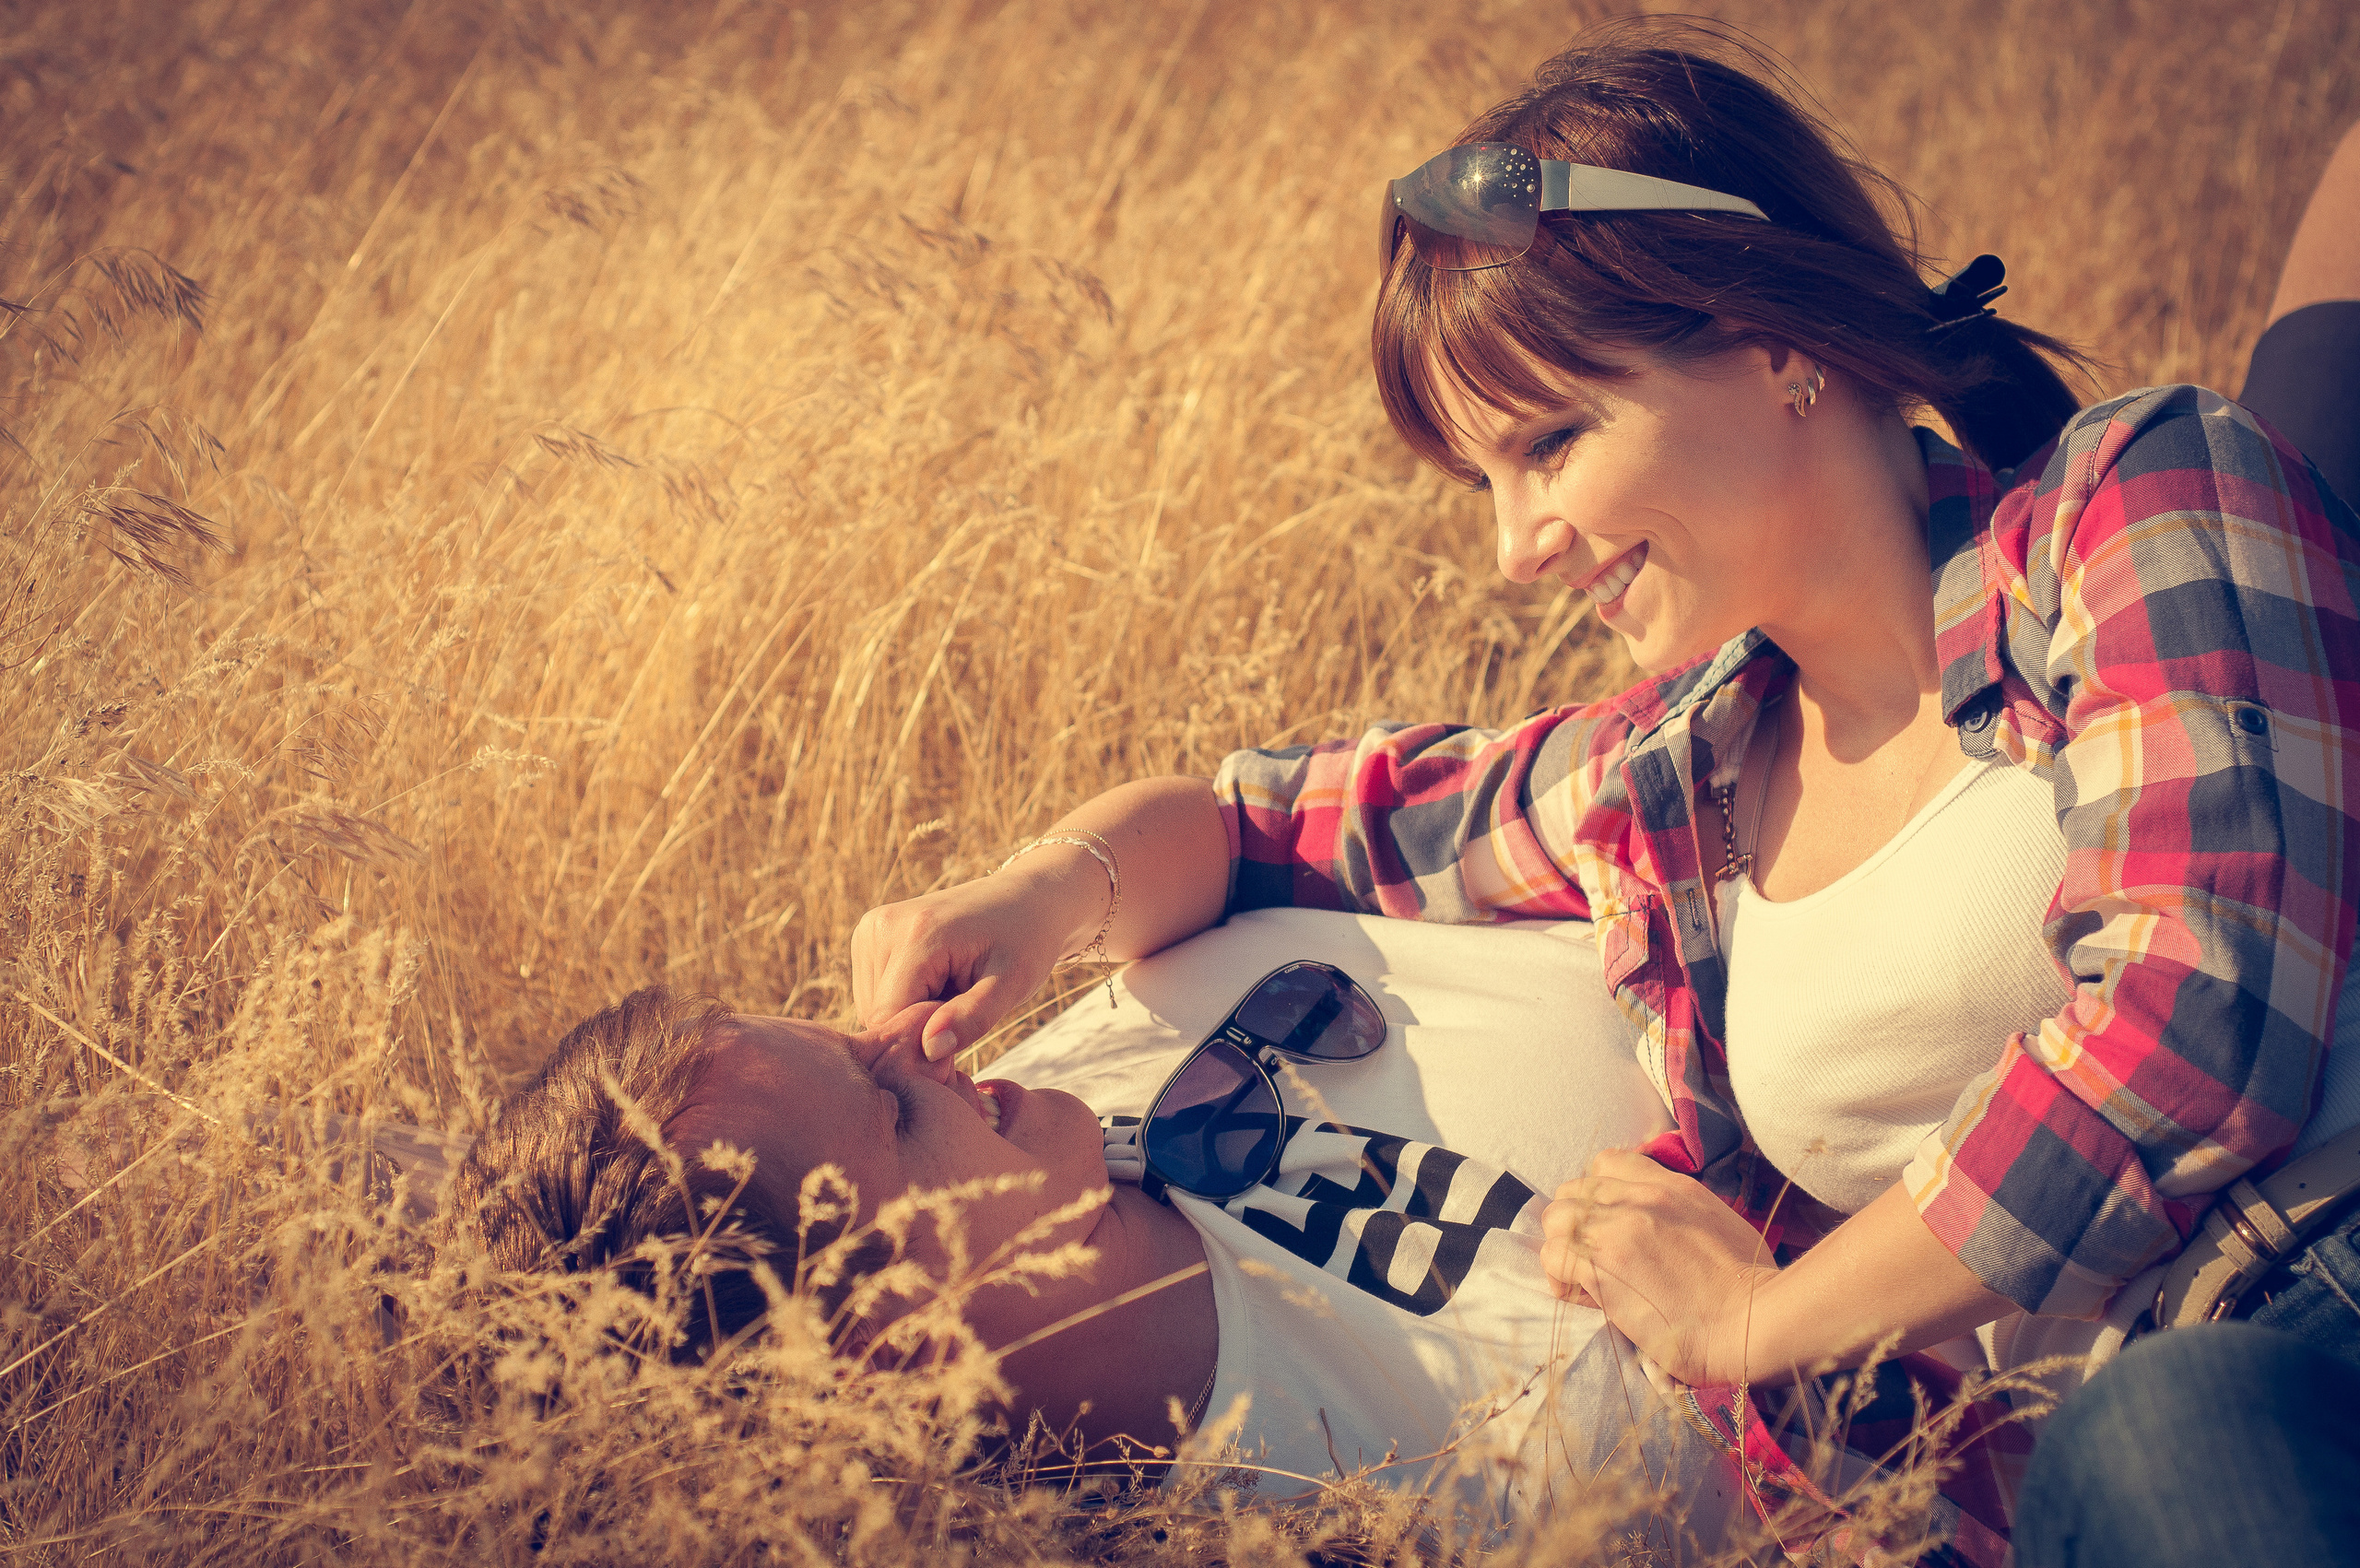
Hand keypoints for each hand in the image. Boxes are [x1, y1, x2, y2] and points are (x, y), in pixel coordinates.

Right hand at [850, 850, 1101, 1061]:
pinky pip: (873, 993)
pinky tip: (937, 981)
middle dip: (918, 1025)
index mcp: (917, 935)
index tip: (966, 1027)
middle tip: (965, 1004)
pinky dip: (904, 999)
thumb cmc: (1025, 941)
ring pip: (871, 1008)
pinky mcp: (868, 936)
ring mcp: (870, 929)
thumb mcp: (1013, 983)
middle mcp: (881, 926)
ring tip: (953, 988)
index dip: (924, 1039)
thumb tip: (930, 1049)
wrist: (1023, 899)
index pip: (889, 1019)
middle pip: (876, 1016)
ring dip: (910, 1013)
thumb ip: (972, 1018)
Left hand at [1540, 1148, 1780, 1386]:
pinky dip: (1560, 1277)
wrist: (1752, 1321)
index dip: (1597, 1192)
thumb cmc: (1749, 1283)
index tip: (1606, 1220)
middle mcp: (1638, 1200)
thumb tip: (1658, 1224)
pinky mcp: (1601, 1269)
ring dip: (1563, 1247)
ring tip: (1584, 1276)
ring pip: (1555, 1220)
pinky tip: (1582, 1295)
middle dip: (1574, 1222)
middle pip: (1572, 1191)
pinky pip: (1553, 1257)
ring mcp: (1616, 1231)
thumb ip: (1681, 1211)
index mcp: (1670, 1186)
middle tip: (1592, 1254)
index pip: (1607, 1162)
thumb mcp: (1719, 1222)